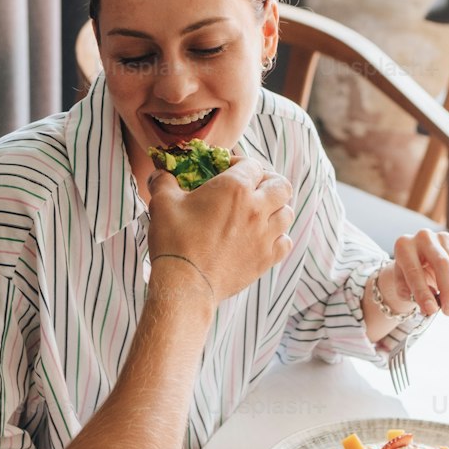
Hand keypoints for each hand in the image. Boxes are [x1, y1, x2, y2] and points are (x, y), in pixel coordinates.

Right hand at [147, 159, 293, 305]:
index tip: (227, 171)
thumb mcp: (162, 203)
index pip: (252, 164)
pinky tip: (263, 238)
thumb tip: (161, 173)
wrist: (186, 284)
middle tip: (252, 188)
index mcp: (234, 188)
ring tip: (259, 213)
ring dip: (276, 209)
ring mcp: (265, 235)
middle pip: (281, 186)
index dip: (240, 164)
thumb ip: (164, 181)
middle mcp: (256, 208)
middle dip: (269, 182)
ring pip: (287, 213)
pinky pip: (285, 241)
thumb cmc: (174, 240)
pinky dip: (278, 237)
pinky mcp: (266, 259)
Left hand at [382, 230, 448, 317]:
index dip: (422, 292)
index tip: (430, 309)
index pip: (414, 270)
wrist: (418, 261)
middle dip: (447, 291)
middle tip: (448, 311)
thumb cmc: (408, 275)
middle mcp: (423, 236)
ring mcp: (443, 237)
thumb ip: (411, 295)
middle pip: (442, 264)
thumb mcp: (402, 285)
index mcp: (403, 245)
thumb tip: (428, 306)